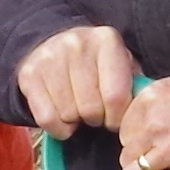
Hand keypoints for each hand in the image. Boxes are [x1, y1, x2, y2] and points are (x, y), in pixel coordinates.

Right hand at [15, 24, 141, 134]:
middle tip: (96, 113)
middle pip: (91, 109)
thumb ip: (135, 85)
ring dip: (77, 122)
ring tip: (79, 110)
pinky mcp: (28, 74)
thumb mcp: (121, 65)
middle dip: (97, 119)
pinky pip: (46, 119)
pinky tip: (64, 118)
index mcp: (106, 40)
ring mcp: (49, 58)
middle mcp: (76, 44)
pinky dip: (58, 128)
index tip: (116, 118)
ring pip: (68, 115)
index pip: (115, 96)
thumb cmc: (97, 64)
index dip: (118, 118)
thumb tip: (140, 112)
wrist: (53, 42)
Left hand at [117, 70, 169, 169]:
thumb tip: (164, 105)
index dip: (136, 141)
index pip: (124, 130)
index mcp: (149, 100)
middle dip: (140, 163)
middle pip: (126, 155)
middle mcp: (152, 125)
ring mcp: (169, 149)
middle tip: (158, 165)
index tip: (148, 145)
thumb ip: (167, 96)